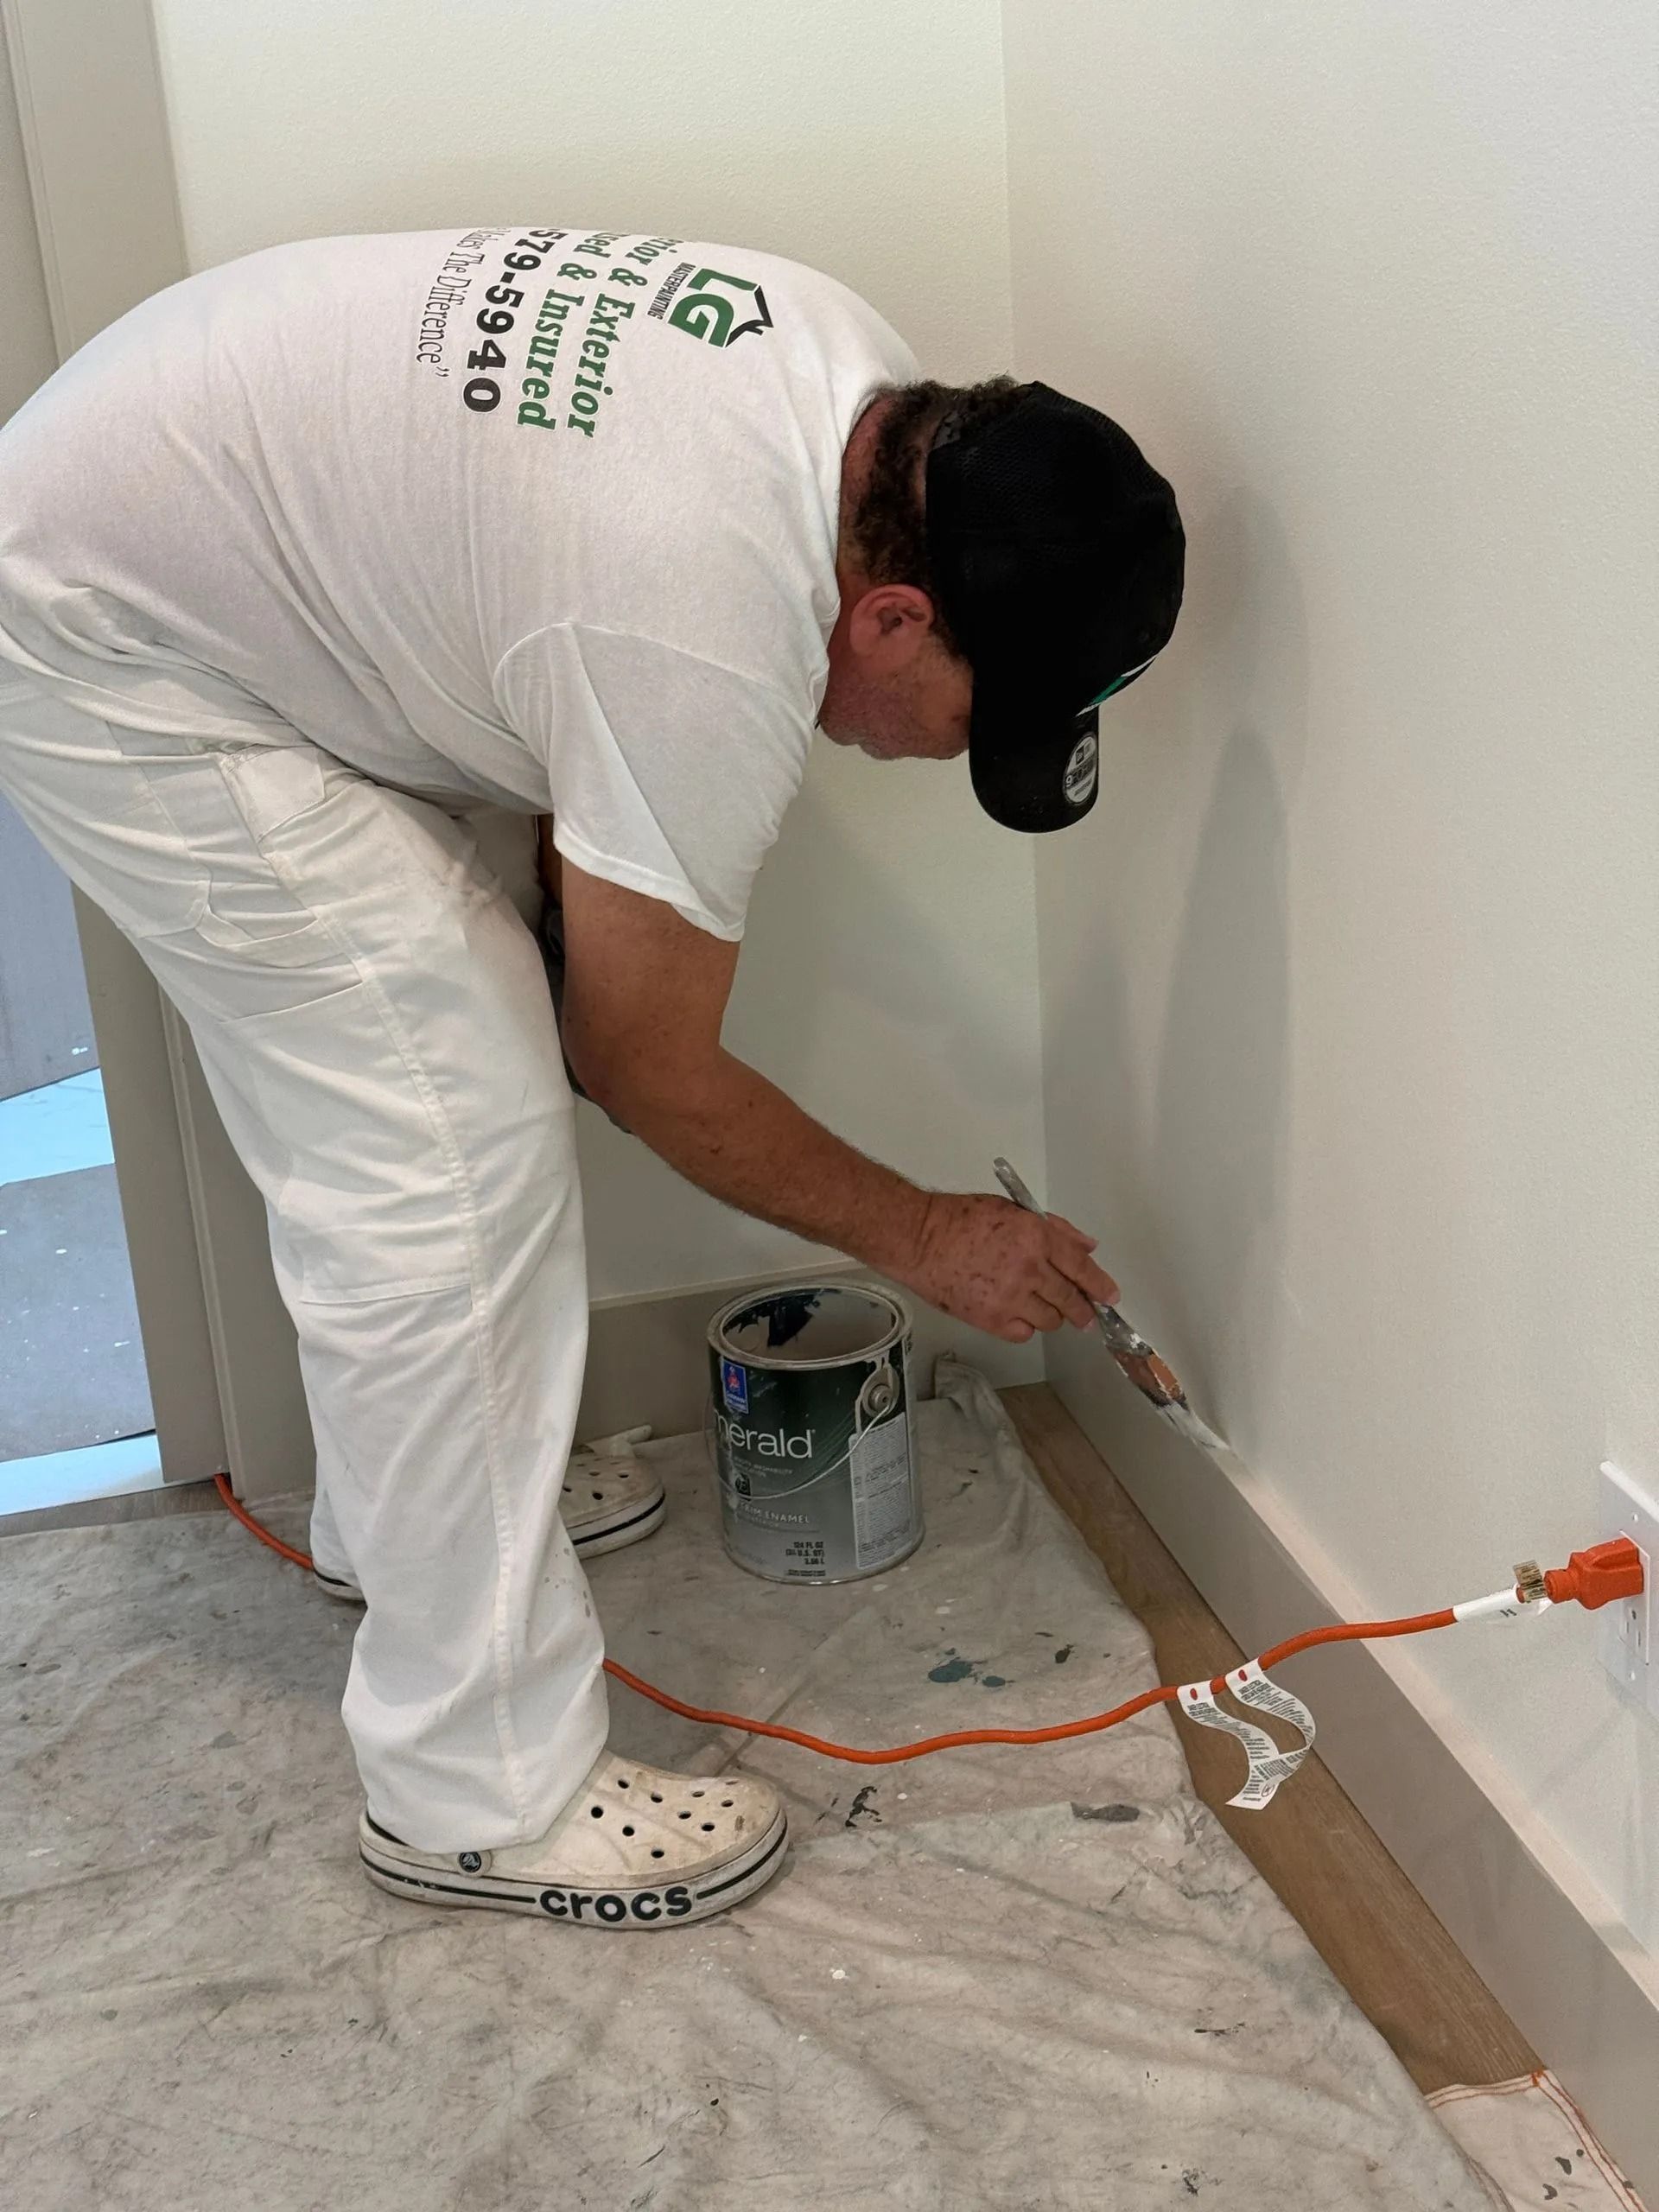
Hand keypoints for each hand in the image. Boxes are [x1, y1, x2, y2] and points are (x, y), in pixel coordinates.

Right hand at [898, 1193, 1120, 1343]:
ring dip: (1051, 1315)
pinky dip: (1024, 1326)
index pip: (1081, 1267)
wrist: (918, 1239)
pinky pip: (1024, 1333)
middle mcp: (1030, 1269)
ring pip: (1051, 1320)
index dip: (1100, 1285)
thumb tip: (1087, 1247)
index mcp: (1036, 1237)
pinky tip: (1015, 1314)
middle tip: (1084, 1316)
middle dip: (1082, 1310)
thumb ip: (1054, 1229)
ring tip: (1038, 1306)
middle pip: (1070, 1299)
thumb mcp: (1012, 1210)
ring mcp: (1011, 1297)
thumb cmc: (960, 1218)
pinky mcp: (991, 1319)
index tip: (1110, 1297)